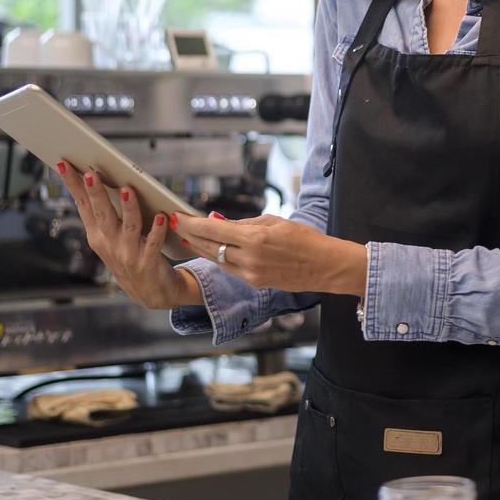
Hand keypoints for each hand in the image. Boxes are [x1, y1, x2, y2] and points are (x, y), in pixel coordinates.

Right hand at [57, 162, 201, 308]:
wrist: (150, 292)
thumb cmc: (129, 256)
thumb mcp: (110, 236)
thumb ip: (105, 212)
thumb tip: (98, 178)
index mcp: (97, 234)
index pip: (83, 204)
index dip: (73, 184)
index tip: (63, 163)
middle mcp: (109, 243)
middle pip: (102, 213)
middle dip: (96, 193)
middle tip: (90, 173)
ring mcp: (127, 254)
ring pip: (129, 226)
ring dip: (128, 207)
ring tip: (127, 189)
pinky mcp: (147, 262)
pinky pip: (153, 243)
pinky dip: (157, 230)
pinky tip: (162, 216)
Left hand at [170, 212, 367, 295]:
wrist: (324, 266)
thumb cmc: (304, 238)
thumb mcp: (275, 222)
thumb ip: (244, 223)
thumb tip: (218, 220)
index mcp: (255, 238)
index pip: (213, 229)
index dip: (192, 222)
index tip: (178, 215)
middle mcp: (249, 258)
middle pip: (208, 245)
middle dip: (190, 234)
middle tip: (175, 224)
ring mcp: (250, 274)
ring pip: (215, 259)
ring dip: (199, 247)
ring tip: (186, 236)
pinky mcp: (253, 283)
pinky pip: (228, 267)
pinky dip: (216, 257)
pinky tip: (208, 249)